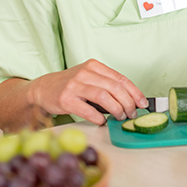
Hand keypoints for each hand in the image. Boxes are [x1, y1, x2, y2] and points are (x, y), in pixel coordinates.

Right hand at [27, 59, 147, 125]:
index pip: (120, 78)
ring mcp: (74, 85)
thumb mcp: (89, 78)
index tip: (142, 103)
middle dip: (128, 103)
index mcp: (94, 66)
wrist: (44, 88)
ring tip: (120, 117)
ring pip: (103, 97)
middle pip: (115, 88)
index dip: (135, 92)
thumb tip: (131, 100)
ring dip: (116, 110)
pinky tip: (103, 121)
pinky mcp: (66, 99)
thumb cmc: (71, 85)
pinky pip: (87, 110)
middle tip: (132, 113)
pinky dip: (98, 117)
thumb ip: (107, 85)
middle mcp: (85, 73)